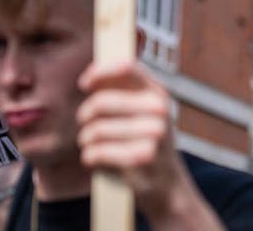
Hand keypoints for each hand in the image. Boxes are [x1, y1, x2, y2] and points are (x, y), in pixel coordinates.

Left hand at [77, 62, 224, 228]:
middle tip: (85, 124)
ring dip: (86, 140)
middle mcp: (159, 109)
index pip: (126, 66)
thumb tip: (91, 76)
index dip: (99, 72)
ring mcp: (153, 133)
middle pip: (101, 101)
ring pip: (95, 129)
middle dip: (85, 115)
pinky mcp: (141, 157)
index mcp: (158, 92)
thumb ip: (123, 91)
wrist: (168, 185)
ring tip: (92, 145)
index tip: (85, 83)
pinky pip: (96, 152)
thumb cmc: (148, 144)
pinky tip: (97, 160)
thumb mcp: (144, 112)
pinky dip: (90, 157)